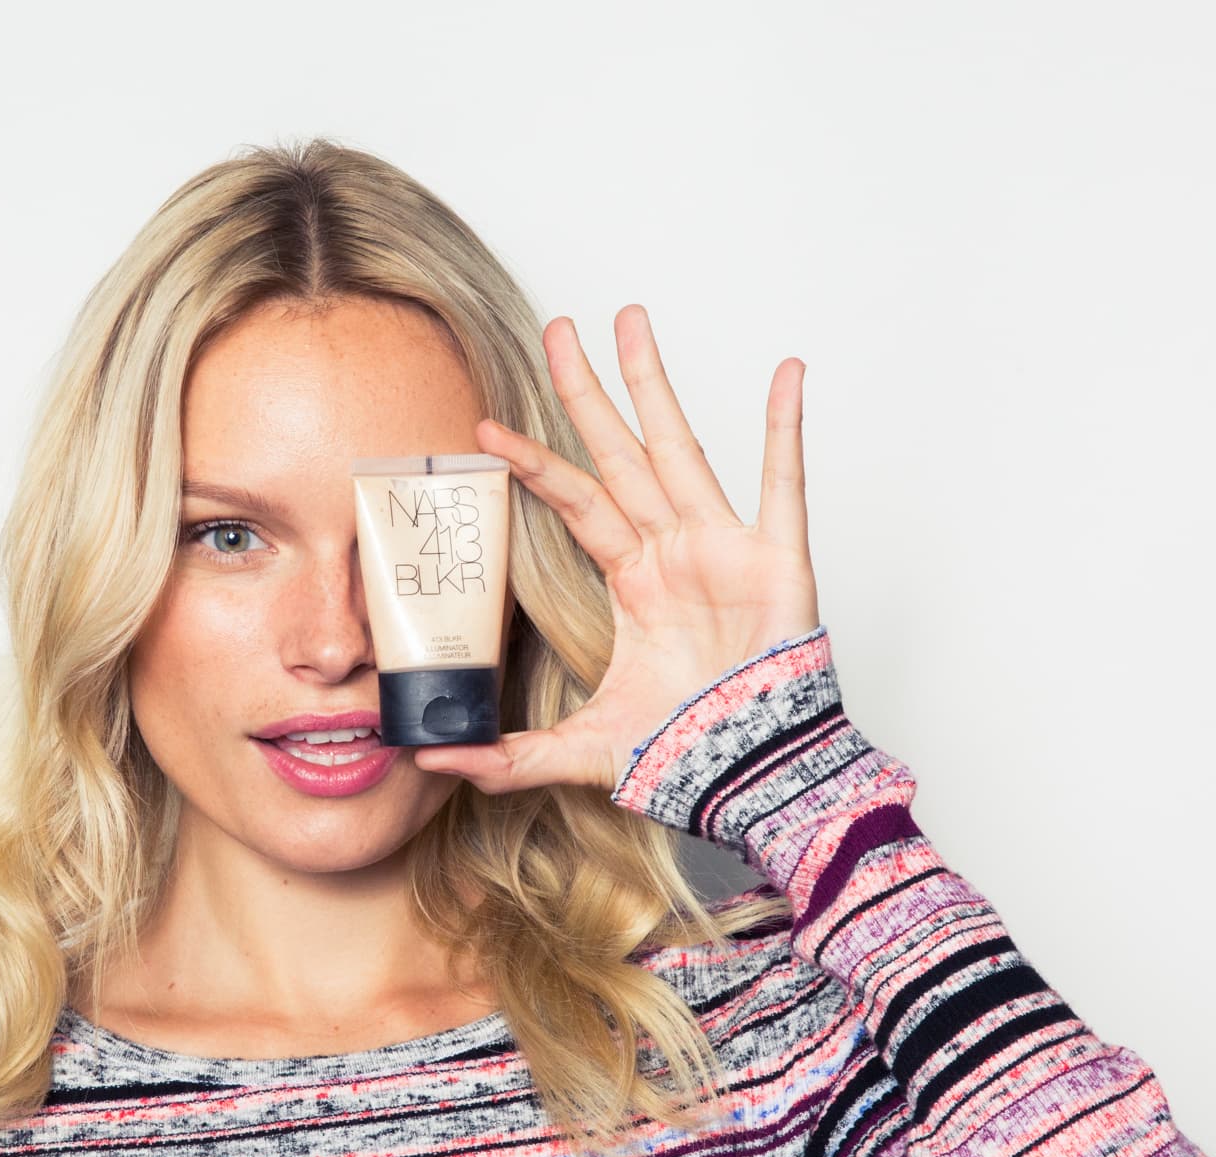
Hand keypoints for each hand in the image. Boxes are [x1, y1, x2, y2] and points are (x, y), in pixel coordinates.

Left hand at [413, 305, 820, 792]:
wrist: (752, 777)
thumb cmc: (686, 755)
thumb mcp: (579, 750)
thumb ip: (505, 756)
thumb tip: (428, 759)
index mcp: (633, 582)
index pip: (573, 504)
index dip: (533, 464)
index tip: (485, 430)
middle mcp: (673, 551)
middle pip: (619, 453)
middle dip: (587, 392)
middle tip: (559, 331)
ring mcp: (723, 548)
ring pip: (680, 448)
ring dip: (654, 384)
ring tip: (629, 321)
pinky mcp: (776, 560)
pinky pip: (783, 483)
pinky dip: (788, 429)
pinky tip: (786, 373)